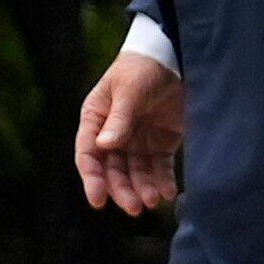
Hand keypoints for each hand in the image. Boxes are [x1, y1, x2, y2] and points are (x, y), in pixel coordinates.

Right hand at [75, 53, 184, 216]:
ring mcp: (137, 141)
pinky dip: (163, 181)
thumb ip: (120, 118)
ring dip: (142, 189)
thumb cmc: (142, 67)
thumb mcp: (129, 90)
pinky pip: (159, 168)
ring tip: (153, 200)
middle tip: (134, 207)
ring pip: (136, 174)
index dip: (92, 179)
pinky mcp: (161, 143)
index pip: (88, 155)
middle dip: (122, 190)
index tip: (98, 200)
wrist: (174, 56)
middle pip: (113, 171)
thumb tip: (106, 146)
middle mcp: (113, 135)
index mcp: (95, 120)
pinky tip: (168, 192)